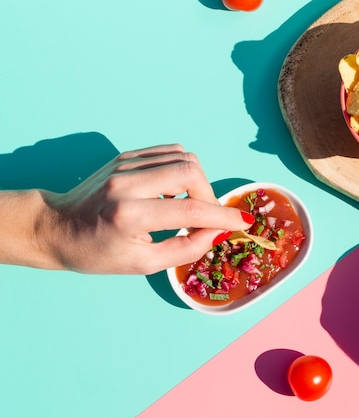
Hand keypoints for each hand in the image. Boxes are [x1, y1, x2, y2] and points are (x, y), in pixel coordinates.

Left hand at [34, 144, 252, 273]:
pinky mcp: (126, 155)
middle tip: (206, 217)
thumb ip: (186, 248)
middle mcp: (127, 182)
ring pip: (184, 157)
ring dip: (198, 182)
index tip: (243, 223)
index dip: (224, 217)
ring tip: (189, 204)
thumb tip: (218, 232)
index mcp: (129, 215)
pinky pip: (170, 152)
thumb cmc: (97, 253)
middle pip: (191, 172)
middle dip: (210, 196)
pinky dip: (184, 169)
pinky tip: (176, 190)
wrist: (56, 227)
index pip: (191, 210)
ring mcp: (125, 163)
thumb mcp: (142, 264)